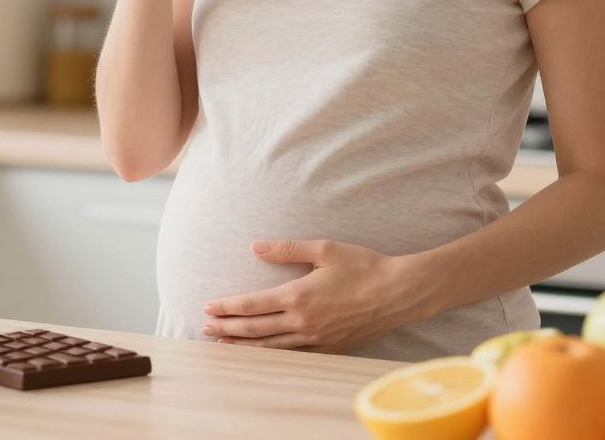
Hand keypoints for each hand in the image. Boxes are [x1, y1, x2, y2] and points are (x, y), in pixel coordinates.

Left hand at [201, 240, 420, 353]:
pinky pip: (293, 356)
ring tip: (223, 345)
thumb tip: (255, 247)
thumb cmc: (363, 266)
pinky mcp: (329, 348)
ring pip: (270, 347)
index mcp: (298, 296)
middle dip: (227, 329)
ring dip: (244, 347)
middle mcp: (302, 322)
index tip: (208, 307)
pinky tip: (262, 355)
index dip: (227, 307)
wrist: (399, 292)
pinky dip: (272, 356)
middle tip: (205, 329)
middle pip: (255, 330)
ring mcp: (316, 339)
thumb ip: (286, 249)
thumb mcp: (324, 249)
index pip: (251, 305)